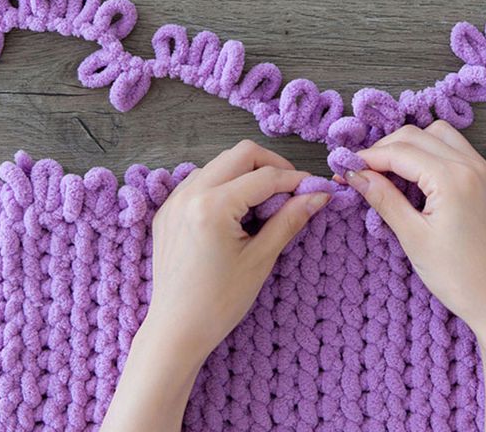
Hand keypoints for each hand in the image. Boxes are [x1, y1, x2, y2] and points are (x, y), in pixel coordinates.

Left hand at [146, 139, 329, 363]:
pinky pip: (201, 180)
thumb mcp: (261, 259)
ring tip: (266, 201)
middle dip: (272, 165)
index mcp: (213, 207)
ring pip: (220, 163)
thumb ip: (290, 219)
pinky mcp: (167, 211)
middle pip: (241, 154)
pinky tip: (238, 209)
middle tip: (292, 188)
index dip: (295, 180)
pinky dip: (225, 184)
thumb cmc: (218, 303)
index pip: (265, 177)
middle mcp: (189, 194)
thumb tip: (318, 195)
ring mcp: (174, 201)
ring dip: (247, 172)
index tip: (315, 188)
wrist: (175, 332)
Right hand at [342, 121, 485, 337]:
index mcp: (453, 179)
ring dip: (410, 144)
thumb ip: (383, 199)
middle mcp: (472, 166)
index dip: (367, 158)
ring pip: (438, 134)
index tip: (344, 168)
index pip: (400, 152)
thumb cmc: (457, 277)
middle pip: (417, 135)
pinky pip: (456, 149)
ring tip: (388, 170)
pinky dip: (431, 152)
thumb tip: (355, 175)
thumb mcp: (413, 237)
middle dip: (385, 148)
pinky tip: (416, 174)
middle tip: (361, 171)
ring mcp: (485, 170)